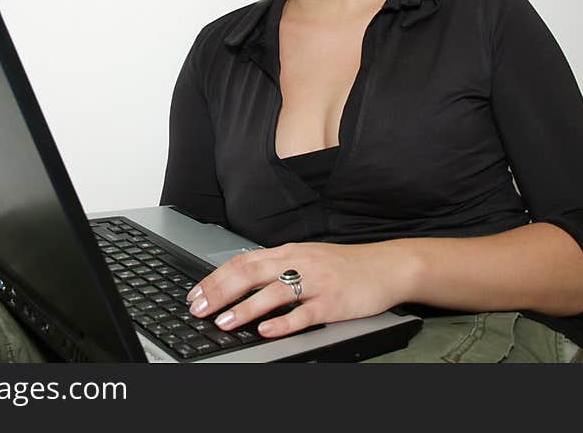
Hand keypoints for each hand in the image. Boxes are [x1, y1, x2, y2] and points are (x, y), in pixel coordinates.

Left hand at [185, 241, 415, 338]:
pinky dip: (283, 322)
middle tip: (199, 308)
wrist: (386, 267)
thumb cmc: (345, 265)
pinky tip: (266, 330)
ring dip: (245, 308)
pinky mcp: (332, 302)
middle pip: (252, 273)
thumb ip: (278, 266)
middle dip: (221, 291)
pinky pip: (304, 314)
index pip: (244, 261)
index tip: (196, 293)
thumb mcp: (307, 257)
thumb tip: (243, 277)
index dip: (217, 277)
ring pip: (274, 293)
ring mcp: (316, 282)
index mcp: (290, 252)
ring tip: (224, 322)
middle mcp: (299, 263)